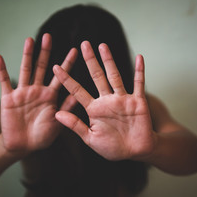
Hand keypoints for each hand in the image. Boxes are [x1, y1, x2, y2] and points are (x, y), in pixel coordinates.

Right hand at [0, 34, 77, 155]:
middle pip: (42, 67)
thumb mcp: (57, 124)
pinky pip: (4, 81)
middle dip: (45, 52)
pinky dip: (1, 70)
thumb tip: (77, 95)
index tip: (75, 50)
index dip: (67, 63)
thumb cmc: (42, 137)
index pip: (61, 76)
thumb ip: (66, 109)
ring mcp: (23, 93)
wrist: (22, 146)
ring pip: (25, 70)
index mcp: (50, 96)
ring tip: (29, 40)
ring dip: (27, 55)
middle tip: (48, 36)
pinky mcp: (8, 98)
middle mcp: (37, 90)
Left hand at [53, 41, 155, 160]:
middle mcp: (107, 100)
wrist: (135, 153)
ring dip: (109, 61)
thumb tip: (56, 114)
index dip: (67, 79)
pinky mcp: (138, 101)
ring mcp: (122, 99)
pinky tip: (139, 57)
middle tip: (83, 44)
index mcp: (94, 109)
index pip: (77, 91)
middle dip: (90, 60)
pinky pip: (139, 83)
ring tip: (102, 45)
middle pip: (96, 76)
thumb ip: (75, 125)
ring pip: (115, 76)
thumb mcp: (90, 138)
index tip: (55, 67)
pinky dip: (140, 71)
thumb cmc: (112, 148)